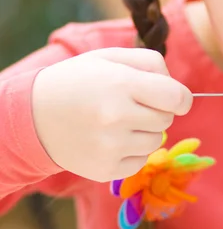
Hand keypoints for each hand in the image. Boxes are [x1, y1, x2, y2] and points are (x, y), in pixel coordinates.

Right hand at [32, 47, 192, 181]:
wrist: (34, 115)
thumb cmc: (80, 81)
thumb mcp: (111, 58)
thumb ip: (152, 64)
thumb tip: (180, 93)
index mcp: (121, 84)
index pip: (177, 98)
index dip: (182, 98)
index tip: (176, 99)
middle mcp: (116, 117)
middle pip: (167, 119)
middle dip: (156, 111)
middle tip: (130, 105)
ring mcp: (110, 147)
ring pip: (156, 141)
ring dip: (145, 132)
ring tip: (117, 122)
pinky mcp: (105, 170)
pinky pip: (141, 161)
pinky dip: (132, 152)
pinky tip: (110, 140)